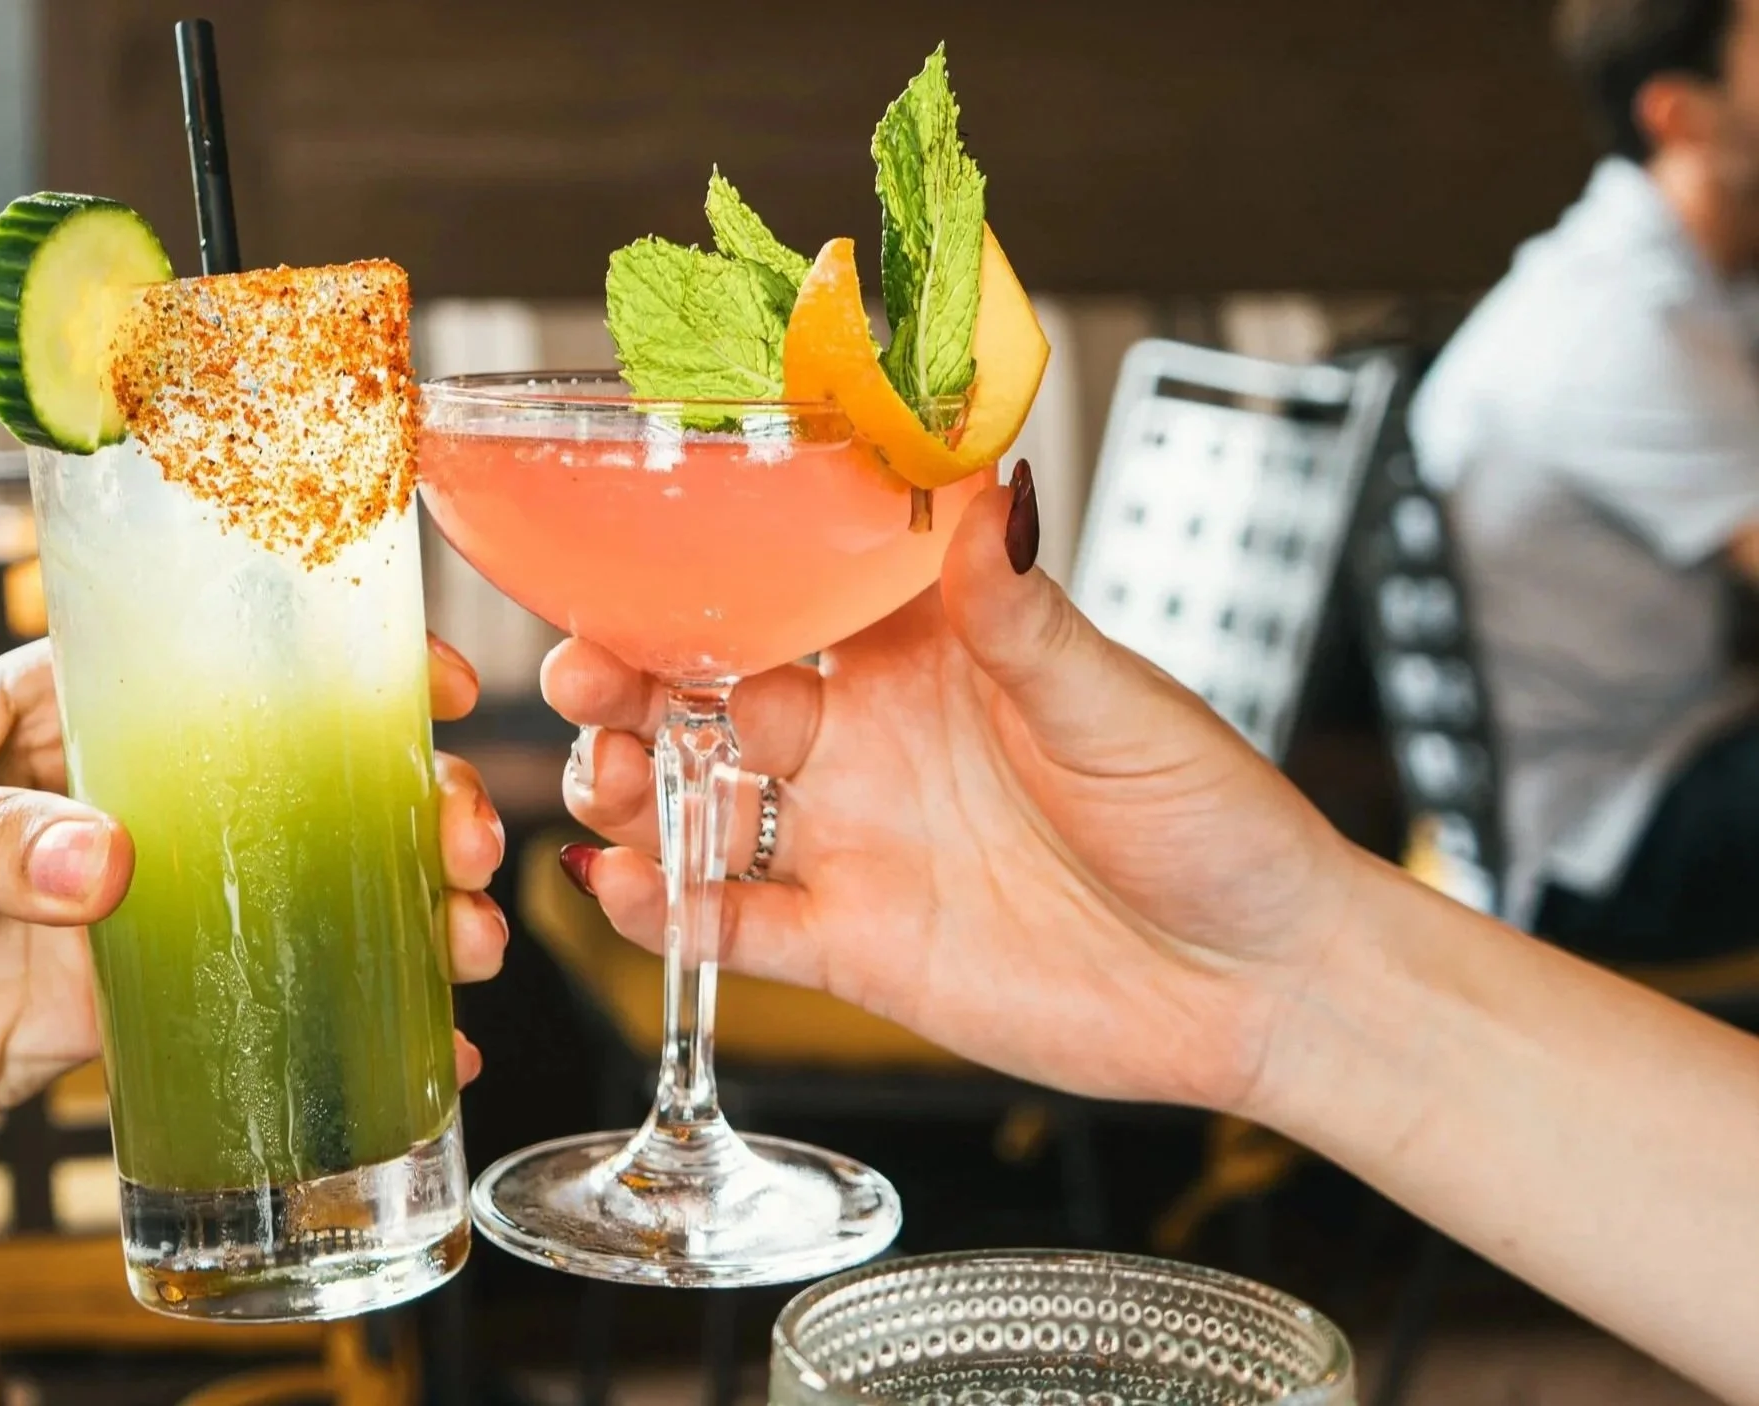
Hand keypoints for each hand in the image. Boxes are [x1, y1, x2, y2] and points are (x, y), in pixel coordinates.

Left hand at [0, 637, 508, 1203]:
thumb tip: (106, 861)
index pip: (200, 667)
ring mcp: (116, 908)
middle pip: (278, 783)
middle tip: (466, 839)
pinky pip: (238, 1006)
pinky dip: (330, 1023)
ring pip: (284, 893)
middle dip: (393, 802)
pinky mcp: (110, 1010)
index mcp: (42, 717)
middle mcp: (100, 800)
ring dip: (388, 912)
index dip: (323, 667)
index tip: (428, 684)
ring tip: (467, 942)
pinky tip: (418, 1048)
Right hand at [546, 473, 1373, 1113]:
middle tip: (583, 671)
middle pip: (708, 691)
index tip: (629, 549)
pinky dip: (664, 909)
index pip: (783, 587)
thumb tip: (992, 490)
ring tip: (608, 776)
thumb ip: (1022, 615)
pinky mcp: (851, 943)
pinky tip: (621, 886)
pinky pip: (733, 922)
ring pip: (697, 802)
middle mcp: (867, 736)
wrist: (1259, 983)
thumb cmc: (1211, 821)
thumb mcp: (1114, 705)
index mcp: (921, 649)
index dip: (698, 570)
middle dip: (630, 676)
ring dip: (634, 784)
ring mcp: (852, 838)